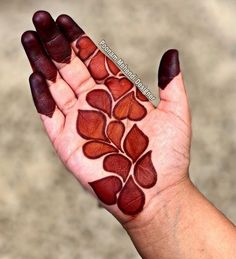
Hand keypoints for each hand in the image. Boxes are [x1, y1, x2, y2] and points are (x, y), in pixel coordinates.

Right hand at [21, 11, 190, 224]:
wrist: (156, 192)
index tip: (65, 20)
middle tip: (41, 18)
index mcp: (117, 96)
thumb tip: (172, 53)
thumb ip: (170, 84)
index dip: (79, 40)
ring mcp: (79, 123)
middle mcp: (96, 105)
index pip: (93, 61)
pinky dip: (42, 96)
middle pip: (70, 68)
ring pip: (56, 86)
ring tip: (30, 36)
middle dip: (55, 43)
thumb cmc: (167, 157)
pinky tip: (36, 75)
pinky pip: (50, 115)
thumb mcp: (175, 114)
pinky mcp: (67, 143)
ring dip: (43, 62)